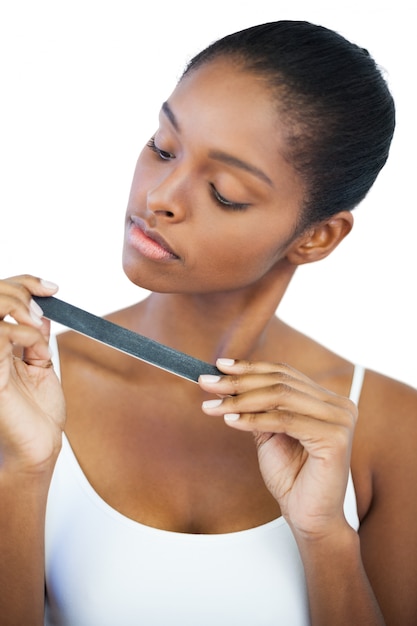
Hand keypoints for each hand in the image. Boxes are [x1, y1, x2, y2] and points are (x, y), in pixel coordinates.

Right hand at [0, 275, 65, 472]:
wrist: (38, 448)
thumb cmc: (37, 415)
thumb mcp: (41, 365)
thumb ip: (35, 338)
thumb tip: (40, 311)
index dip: (22, 283)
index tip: (51, 288)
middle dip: (20, 290)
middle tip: (44, 306)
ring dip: (18, 306)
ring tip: (38, 325)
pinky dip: (22, 332)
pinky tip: (37, 345)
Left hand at [199, 359, 357, 538]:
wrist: (309, 517)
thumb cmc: (292, 478)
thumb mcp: (269, 434)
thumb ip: (258, 407)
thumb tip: (227, 381)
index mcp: (326, 401)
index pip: (284, 373)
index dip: (250, 367)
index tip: (220, 365)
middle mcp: (338, 406)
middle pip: (280, 381)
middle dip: (239, 382)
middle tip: (206, 383)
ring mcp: (340, 420)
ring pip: (280, 397)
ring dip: (240, 399)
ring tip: (213, 405)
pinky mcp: (334, 438)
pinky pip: (285, 420)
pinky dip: (254, 419)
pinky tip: (230, 420)